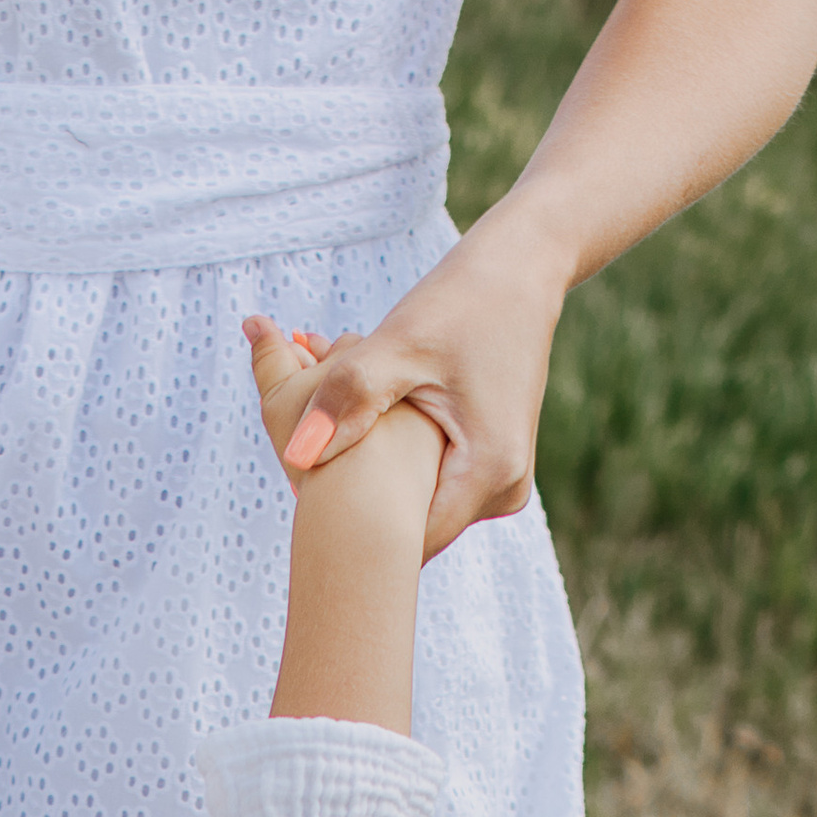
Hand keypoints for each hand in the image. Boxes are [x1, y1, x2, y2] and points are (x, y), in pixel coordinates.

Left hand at [268, 213, 569, 559]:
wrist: (520, 273)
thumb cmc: (461, 301)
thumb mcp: (398, 345)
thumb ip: (348, 397)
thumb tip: (296, 457)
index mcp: (490, 474)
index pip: (408, 543)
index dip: (352, 532)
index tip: (305, 509)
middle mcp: (504, 493)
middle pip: (413, 530)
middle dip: (361, 505)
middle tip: (305, 470)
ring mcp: (502, 486)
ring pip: (420, 509)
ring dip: (377, 486)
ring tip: (334, 447)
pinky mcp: (493, 472)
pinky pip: (434, 488)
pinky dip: (399, 470)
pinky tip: (366, 440)